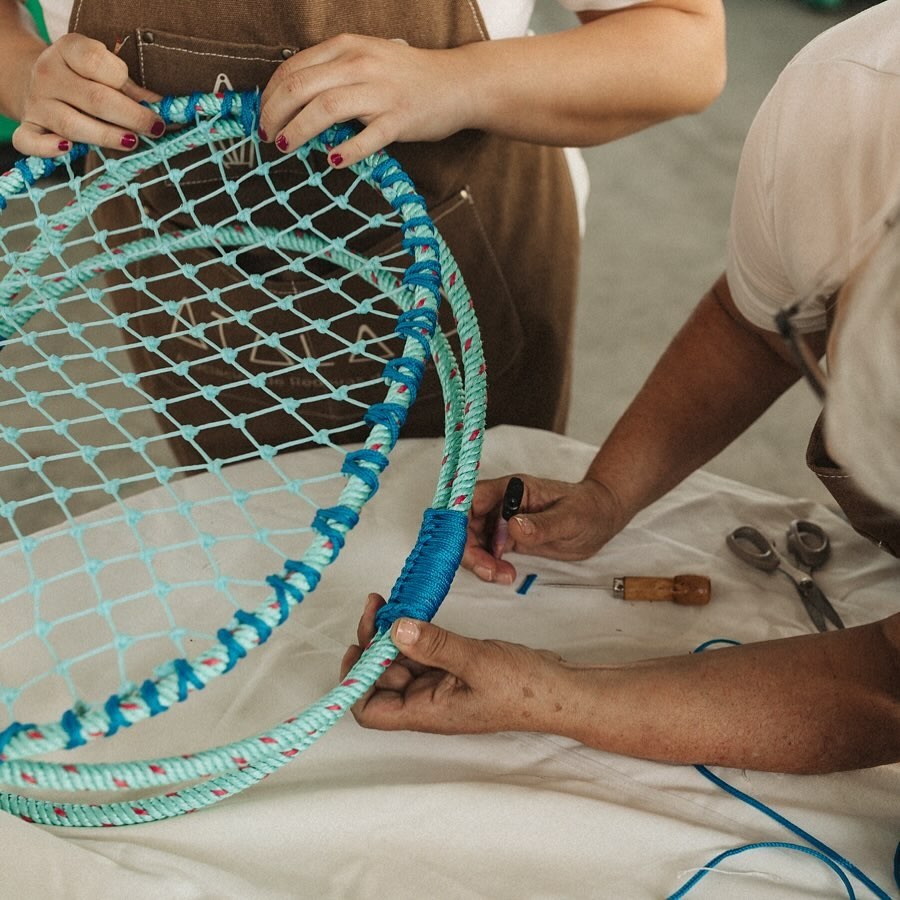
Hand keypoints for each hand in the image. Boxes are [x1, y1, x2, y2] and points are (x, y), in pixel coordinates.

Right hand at [12, 33, 163, 156]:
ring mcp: (36, 101)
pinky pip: (30, 141)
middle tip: (155, 129)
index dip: (125, 83)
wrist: (35, 79)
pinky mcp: (28, 126)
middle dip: (131, 117)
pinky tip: (68, 150)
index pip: (97, 63)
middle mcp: (48, 73)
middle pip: (95, 99)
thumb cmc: (84, 77)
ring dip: (106, 137)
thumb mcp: (105, 71)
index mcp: (68, 50)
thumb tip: (162, 108)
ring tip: (131, 142)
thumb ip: (131, 88)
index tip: (150, 103)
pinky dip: (47, 149)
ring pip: (72, 124)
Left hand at [258, 33, 468, 166]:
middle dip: (275, 113)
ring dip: (298, 130)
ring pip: (325, 108)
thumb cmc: (409, 76)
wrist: (457, 83)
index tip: (264, 116)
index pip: (294, 68)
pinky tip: (332, 161)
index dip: (271, 94)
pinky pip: (366, 138)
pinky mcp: (399, 119)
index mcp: (347, 47)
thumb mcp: (368, 58)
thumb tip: (296, 98)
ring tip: (285, 146)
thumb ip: (335, 71)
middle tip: (268, 135)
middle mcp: (360, 64)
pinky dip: (345, 151)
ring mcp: (380, 92)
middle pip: (301, 87)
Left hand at [340, 594, 564, 733]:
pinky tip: (414, 612)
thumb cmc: (523, 689)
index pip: (370, 710)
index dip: (356, 681)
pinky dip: (414, 633)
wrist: (559, 691)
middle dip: (373, 644)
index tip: (360, 643)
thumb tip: (394, 629)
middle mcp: (427, 703)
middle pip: (380, 679)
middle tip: (377, 606)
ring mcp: (440, 687)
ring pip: (401, 662)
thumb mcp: (476, 662)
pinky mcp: (453, 670)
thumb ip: (434, 645)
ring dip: (392, 634)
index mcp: (426, 712)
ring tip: (391, 602)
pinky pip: (422, 653)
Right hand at [462, 474, 624, 584]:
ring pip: (473, 541)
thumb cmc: (588, 509)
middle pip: (465, 523)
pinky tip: (505, 575)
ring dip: (479, 561)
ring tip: (503, 576)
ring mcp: (501, 521)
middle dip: (469, 549)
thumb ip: (542, 524)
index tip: (460, 544)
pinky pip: (486, 552)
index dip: (458, 520)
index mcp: (510, 488)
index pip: (471, 499)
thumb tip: (514, 527)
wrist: (599, 519)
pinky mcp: (507, 538)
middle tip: (489, 571)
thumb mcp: (570, 517)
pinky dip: (489, 566)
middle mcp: (500, 502)